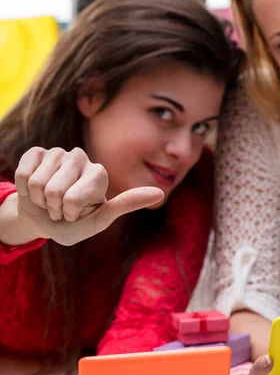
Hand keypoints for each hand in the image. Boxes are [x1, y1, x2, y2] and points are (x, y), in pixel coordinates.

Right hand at [14, 146, 163, 245]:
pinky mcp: (37, 152)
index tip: (77, 214)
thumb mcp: (101, 220)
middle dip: (54, 208)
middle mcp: (81, 158)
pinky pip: (24, 174)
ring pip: (38, 183)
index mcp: (99, 174)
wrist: (44, 221)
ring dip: (39, 200)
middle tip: (60, 208)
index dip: (71, 213)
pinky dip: (25, 190)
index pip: (75, 199)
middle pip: (55, 191)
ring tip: (48, 200)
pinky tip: (34, 189)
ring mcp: (58, 153)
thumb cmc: (75, 223)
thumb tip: (160, 193)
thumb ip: (127, 204)